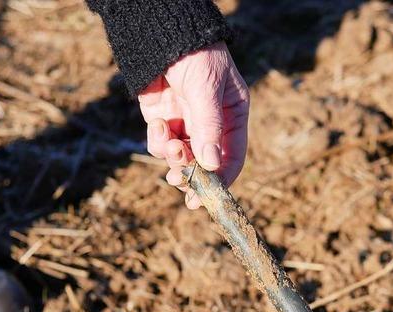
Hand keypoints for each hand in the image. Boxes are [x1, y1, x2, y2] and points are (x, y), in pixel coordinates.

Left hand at [138, 42, 249, 208]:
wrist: (163, 33)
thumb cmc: (195, 55)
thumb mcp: (206, 88)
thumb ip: (208, 126)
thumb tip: (210, 165)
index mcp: (233, 117)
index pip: (232, 156)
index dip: (222, 178)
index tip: (208, 196)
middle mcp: (212, 125)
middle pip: (206, 163)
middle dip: (192, 174)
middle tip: (179, 184)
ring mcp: (187, 124)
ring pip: (182, 157)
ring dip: (174, 158)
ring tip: (170, 146)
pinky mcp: (164, 121)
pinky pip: (162, 145)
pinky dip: (158, 142)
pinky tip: (158, 125)